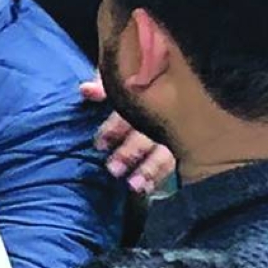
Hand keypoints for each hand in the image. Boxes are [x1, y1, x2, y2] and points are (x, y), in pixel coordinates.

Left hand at [80, 78, 175, 193]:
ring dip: (149, 170)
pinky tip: (148, 188)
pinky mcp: (180, 149)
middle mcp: (161, 116)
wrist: (168, 82)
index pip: (130, 112)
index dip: (114, 128)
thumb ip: (102, 84)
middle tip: (113, 169)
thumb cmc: (134, 85)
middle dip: (130, 152)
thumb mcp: (119, 78)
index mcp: (144, 95)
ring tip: (133, 186)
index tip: (100, 145)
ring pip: (164, 153)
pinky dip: (159, 177)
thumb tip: (86, 91)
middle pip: (147, 135)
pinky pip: (172, 165)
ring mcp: (173, 134)